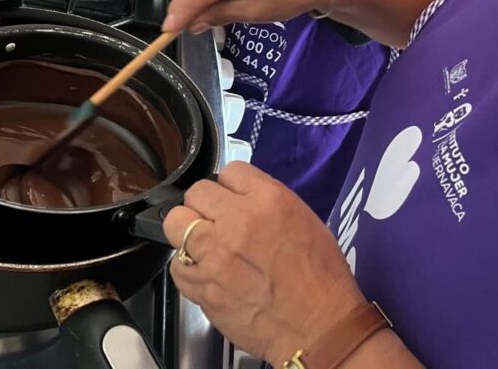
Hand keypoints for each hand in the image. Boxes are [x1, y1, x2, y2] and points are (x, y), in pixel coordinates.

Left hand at [164, 163, 364, 364]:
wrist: (317, 326)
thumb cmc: (320, 275)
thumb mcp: (303, 219)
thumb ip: (267, 202)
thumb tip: (241, 199)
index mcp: (268, 199)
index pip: (230, 171)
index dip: (232, 185)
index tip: (233, 197)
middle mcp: (237, 221)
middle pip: (196, 192)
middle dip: (205, 203)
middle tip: (215, 219)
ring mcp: (215, 255)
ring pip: (176, 224)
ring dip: (188, 231)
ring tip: (203, 244)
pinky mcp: (203, 288)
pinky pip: (176, 266)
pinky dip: (186, 266)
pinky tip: (203, 271)